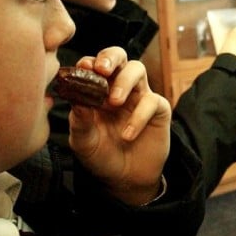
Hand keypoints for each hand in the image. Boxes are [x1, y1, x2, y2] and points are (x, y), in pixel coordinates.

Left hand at [67, 46, 171, 205]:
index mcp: (97, 90)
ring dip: (125, 81)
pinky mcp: (158, 110)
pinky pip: (152, 101)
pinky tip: (128, 134)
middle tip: (102, 70)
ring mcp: (139, 96)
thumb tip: (77, 101)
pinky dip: (139, 116)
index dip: (89, 63)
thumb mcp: (84, 142)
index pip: (93, 65)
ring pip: (137, 69)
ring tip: (114, 102)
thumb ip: (80, 122)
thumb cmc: (101, 156)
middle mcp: (119, 87)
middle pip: (119, 56)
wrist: (125, 179)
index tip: (83, 68)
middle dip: (110, 57)